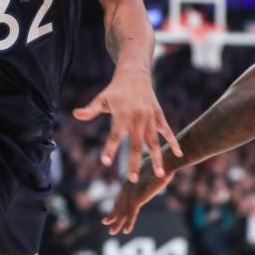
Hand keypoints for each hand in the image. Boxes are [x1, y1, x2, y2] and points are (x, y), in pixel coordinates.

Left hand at [73, 67, 181, 181]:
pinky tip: (179, 154)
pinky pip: (167, 131)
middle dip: (134, 162)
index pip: (114, 135)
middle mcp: (138, 118)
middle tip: (132, 179)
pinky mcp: (158, 116)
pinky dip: (174, 142)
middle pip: (136, 144)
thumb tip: (75, 114)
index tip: (105, 162)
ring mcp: (150, 117)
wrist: (135, 75)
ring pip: (154, 141)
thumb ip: (90, 109)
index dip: (109, 148)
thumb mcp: (101, 98)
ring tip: (160, 175)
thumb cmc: (115, 90)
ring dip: (157, 158)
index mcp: (122, 114)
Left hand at [102, 167, 172, 234]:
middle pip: (119, 204)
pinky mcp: (138, 198)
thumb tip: (150, 178)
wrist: (165, 164)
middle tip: (105, 222)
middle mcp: (128, 188)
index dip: (116, 204)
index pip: (121, 196)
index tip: (111, 209)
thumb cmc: (160, 165)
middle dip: (112, 214)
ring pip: (122, 212)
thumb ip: (147, 178)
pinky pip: (132, 214)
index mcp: (130, 182)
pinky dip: (129, 223)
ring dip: (117, 223)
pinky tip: (126, 231)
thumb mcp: (150, 172)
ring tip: (112, 232)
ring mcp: (132, 193)